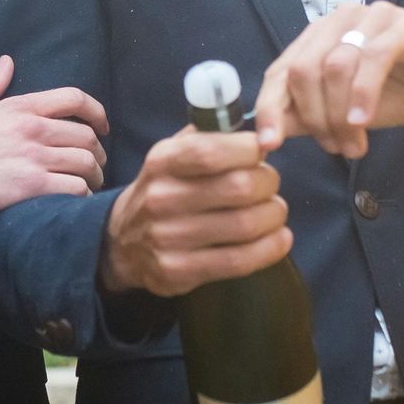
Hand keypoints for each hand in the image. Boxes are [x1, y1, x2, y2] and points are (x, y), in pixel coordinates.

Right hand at [0, 56, 108, 213]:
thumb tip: (6, 62)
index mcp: (22, 107)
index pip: (74, 99)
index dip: (97, 112)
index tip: (102, 126)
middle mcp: (35, 129)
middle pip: (87, 137)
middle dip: (98, 152)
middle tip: (96, 164)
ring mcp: (36, 158)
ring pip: (86, 164)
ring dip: (94, 176)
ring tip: (90, 185)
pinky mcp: (33, 186)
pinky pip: (75, 189)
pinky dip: (82, 196)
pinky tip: (77, 201)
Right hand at [100, 126, 290, 298]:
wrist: (124, 244)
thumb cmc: (165, 190)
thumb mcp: (173, 154)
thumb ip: (210, 136)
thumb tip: (261, 133)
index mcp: (162, 161)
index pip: (214, 150)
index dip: (250, 149)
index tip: (263, 153)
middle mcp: (161, 197)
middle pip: (239, 187)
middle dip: (269, 183)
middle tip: (270, 187)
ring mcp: (167, 238)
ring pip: (245, 224)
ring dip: (274, 216)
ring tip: (274, 213)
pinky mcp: (178, 271)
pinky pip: (239, 260)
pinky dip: (270, 248)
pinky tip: (278, 239)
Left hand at [254, 4, 403, 160]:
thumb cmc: (397, 92)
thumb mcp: (344, 112)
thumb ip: (307, 117)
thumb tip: (268, 134)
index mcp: (318, 37)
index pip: (280, 70)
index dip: (269, 107)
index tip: (268, 144)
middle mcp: (340, 20)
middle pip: (304, 69)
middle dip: (315, 118)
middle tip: (335, 148)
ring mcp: (372, 17)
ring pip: (336, 66)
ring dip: (340, 115)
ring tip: (355, 145)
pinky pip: (374, 57)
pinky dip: (363, 94)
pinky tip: (364, 120)